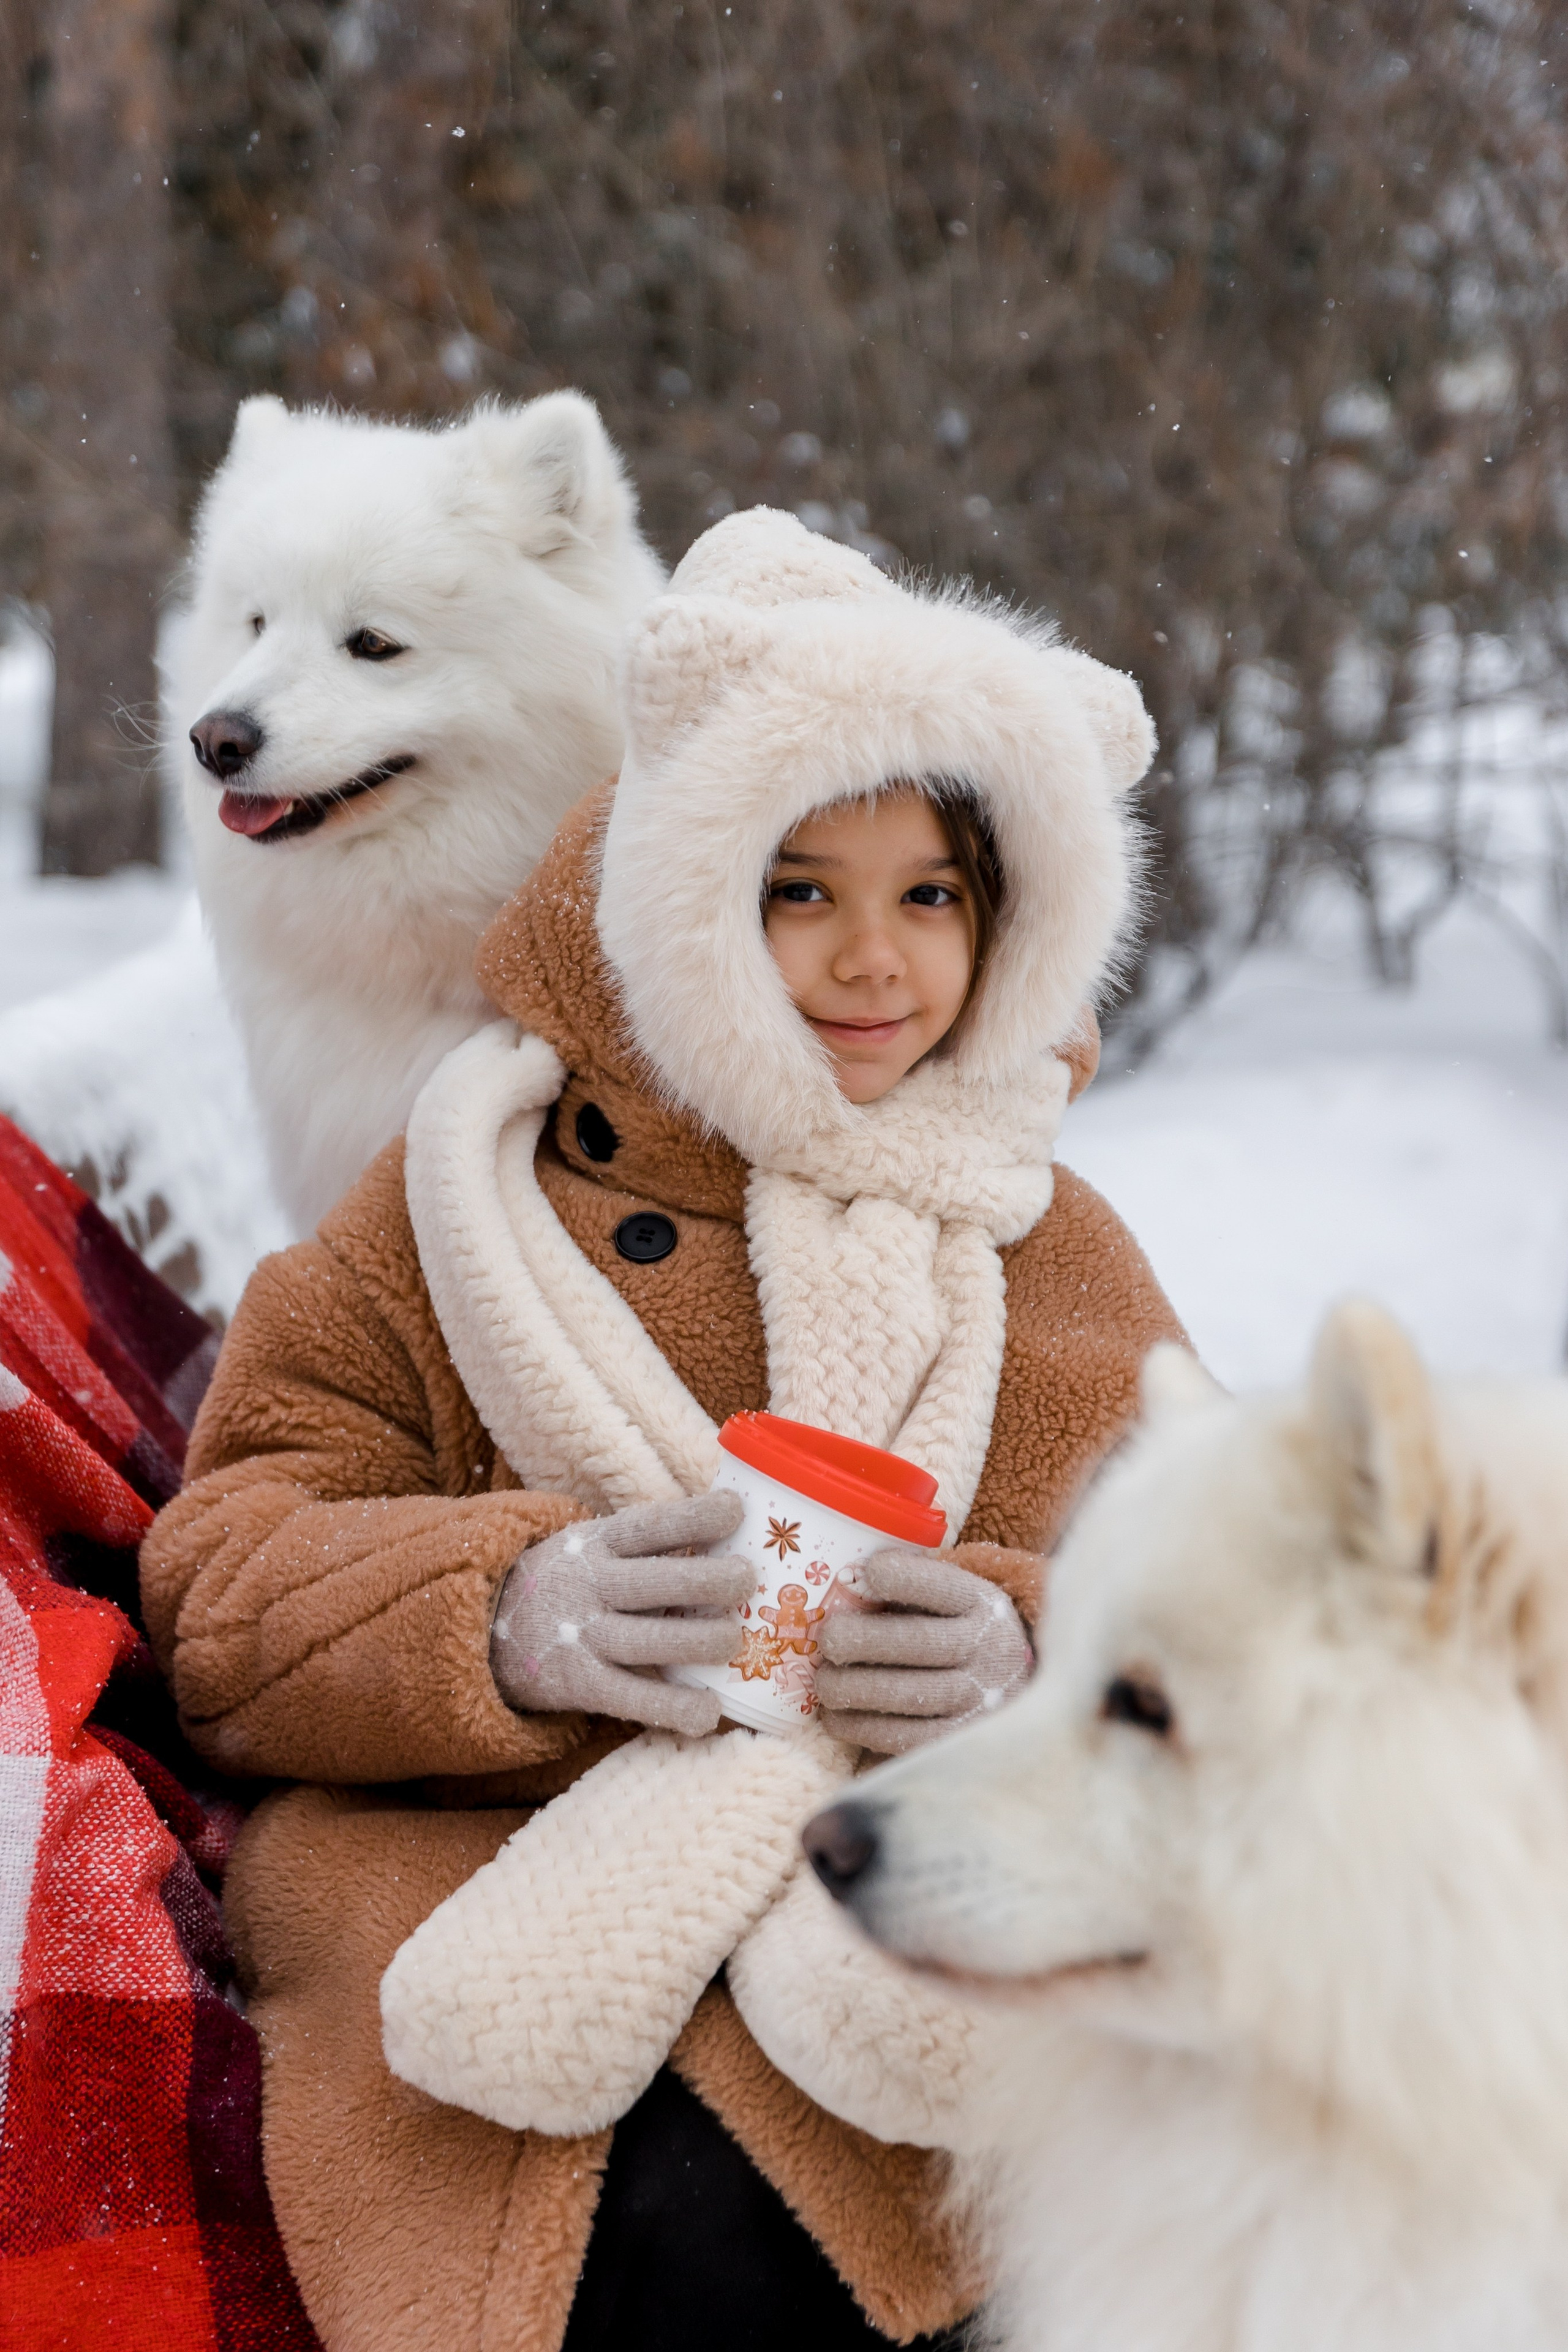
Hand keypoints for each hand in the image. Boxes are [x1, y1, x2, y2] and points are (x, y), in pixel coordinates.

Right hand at [490, 1492, 750, 1736]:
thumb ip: (648, 1544)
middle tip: (748, 1581)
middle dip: (712, 1581)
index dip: (696, 1516)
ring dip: (702, 1641)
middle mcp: (591, 1585)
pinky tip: (709, 1711)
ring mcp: (584, 1636)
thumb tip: (734, 1530)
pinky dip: (675, 1707)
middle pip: (658, 1582)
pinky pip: (634, 1698)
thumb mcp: (593, 1545)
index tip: (737, 1510)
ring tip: (735, 1639)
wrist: (486, 1627)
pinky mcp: (580, 1684)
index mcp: (598, 1542)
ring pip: (652, 1641)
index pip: (651, 1525)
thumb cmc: (569, 1580)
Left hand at [814, 1547, 1032, 1754]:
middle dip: (859, 1639)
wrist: (1012, 1692)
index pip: (941, 1586)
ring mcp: (978, 1699)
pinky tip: (836, 1716)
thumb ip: (911, 1591)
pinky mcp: (957, 1741)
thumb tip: (844, 1584)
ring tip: (824, 1682)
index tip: (867, 1572)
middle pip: (917, 1641)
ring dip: (850, 1687)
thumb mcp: (953, 1602)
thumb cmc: (959, 1635)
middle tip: (828, 1640)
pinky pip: (902, 1736)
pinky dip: (859, 1726)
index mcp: (983, 1604)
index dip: (901, 1577)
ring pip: (905, 1693)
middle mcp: (989, 1650)